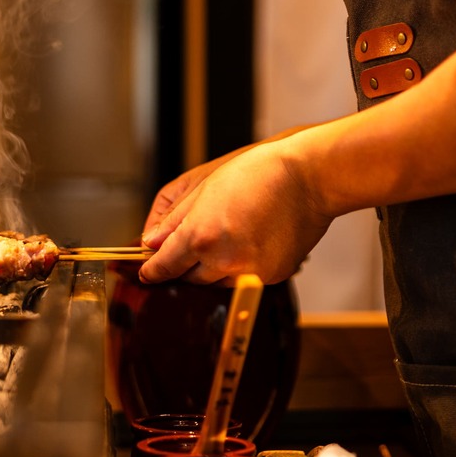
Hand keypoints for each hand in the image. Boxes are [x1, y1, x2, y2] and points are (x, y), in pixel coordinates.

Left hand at [139, 140, 331, 284]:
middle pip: (189, 279)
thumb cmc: (258, 173)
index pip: (165, 266)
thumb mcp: (205, 188)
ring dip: (211, 269)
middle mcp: (223, 261)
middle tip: (188, 247)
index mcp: (200, 237)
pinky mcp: (271, 277)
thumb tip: (151, 243)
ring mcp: (249, 273)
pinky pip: (243, 281)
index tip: (147, 271)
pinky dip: (238, 269)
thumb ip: (174, 220)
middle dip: (184, 266)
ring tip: (223, 239)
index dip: (153, 270)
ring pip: (216, 283)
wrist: (308, 177)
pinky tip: (246, 243)